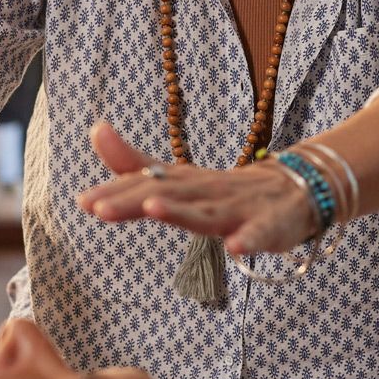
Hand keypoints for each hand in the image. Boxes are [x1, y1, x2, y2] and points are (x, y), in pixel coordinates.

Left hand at [75, 121, 318, 254]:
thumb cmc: (225, 189)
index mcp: (184, 182)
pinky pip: (260, 234)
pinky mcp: (269, 226)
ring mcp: (238, 208)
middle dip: (133, 200)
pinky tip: (236, 248)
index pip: (145, 183)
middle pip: (167, 194)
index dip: (115, 192)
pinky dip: (249, 240)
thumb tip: (95, 130)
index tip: (83, 202)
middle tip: (100, 208)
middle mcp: (206, 191)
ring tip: (153, 208)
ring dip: (181, 211)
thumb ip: (135, 163)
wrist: (295, 188)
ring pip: (207, 212)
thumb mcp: (177, 179)